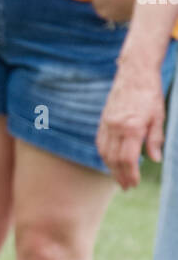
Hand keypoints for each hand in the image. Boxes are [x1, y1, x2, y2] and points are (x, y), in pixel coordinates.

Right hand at [96, 58, 164, 188]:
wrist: (135, 73)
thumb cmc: (150, 94)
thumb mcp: (159, 116)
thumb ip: (155, 139)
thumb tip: (155, 160)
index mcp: (131, 127)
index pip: (127, 159)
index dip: (130, 174)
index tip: (134, 183)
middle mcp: (116, 127)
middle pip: (114, 159)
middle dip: (120, 175)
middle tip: (126, 187)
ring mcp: (107, 123)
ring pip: (104, 152)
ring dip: (110, 168)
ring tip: (118, 178)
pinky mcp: (103, 119)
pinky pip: (100, 142)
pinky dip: (104, 155)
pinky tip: (110, 162)